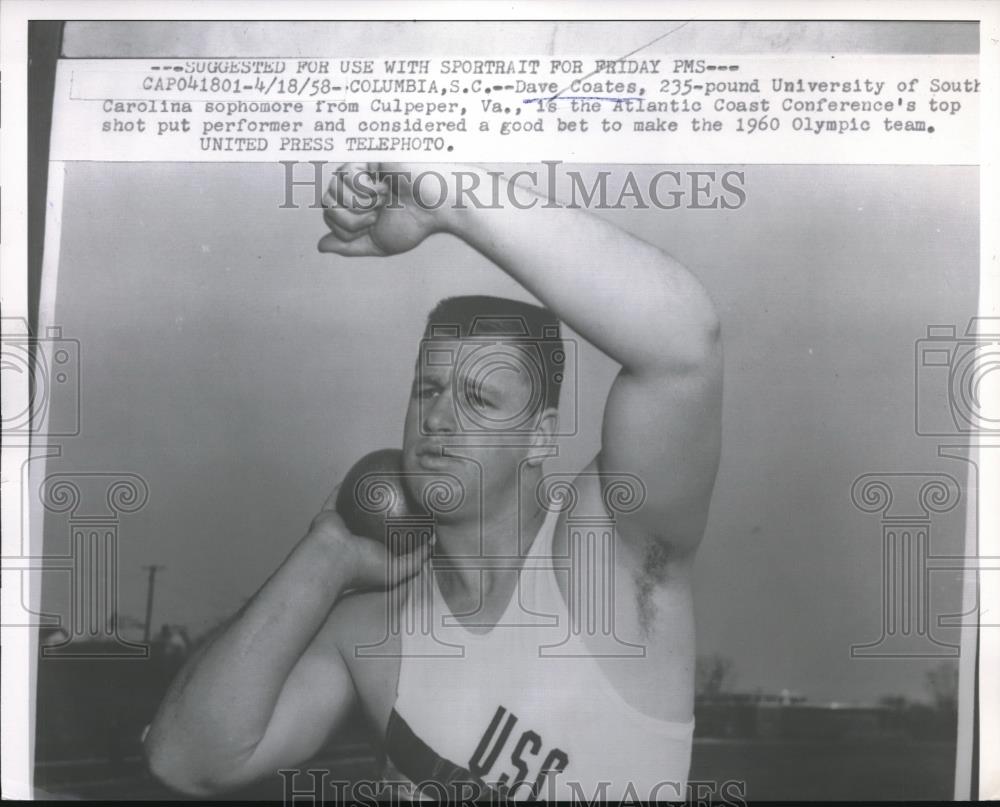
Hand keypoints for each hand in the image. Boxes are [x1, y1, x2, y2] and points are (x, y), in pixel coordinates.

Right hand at [307, 483, 431, 590]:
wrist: (330, 561)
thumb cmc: (362, 568)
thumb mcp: (398, 568)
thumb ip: (417, 557)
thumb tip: (433, 540)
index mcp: (371, 552)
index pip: (391, 537)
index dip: (404, 525)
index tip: (417, 510)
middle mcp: (356, 540)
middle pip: (373, 520)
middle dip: (385, 508)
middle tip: (399, 491)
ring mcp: (341, 529)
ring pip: (354, 508)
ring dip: (363, 496)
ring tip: (378, 479)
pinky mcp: (329, 517)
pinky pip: (336, 498)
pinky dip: (343, 488)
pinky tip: (355, 474)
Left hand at [317, 162, 445, 256]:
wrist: (436, 208)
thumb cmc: (414, 224)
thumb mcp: (377, 244)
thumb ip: (348, 246)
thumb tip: (320, 246)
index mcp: (356, 204)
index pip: (329, 216)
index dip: (348, 229)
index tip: (376, 223)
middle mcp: (354, 186)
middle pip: (326, 204)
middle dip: (353, 219)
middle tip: (379, 212)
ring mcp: (359, 170)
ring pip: (332, 191)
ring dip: (361, 204)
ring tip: (384, 197)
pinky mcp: (366, 157)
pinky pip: (345, 176)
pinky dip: (367, 188)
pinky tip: (385, 184)